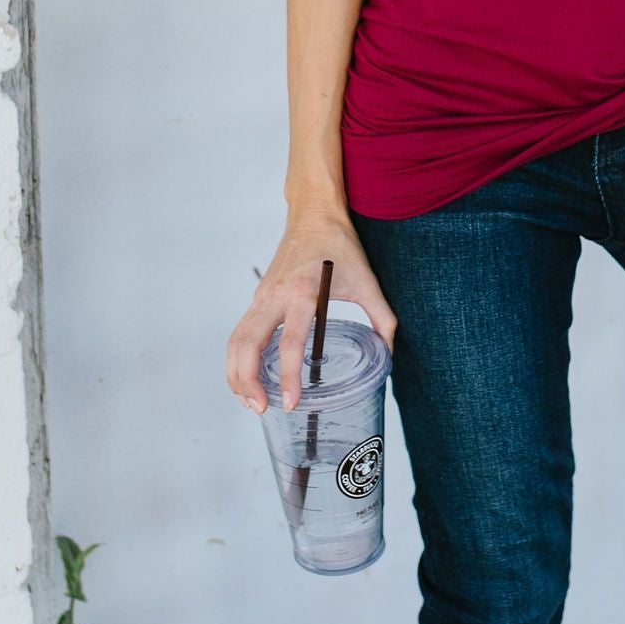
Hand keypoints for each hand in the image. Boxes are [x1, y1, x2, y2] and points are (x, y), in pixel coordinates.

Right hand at [226, 214, 397, 414]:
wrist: (314, 214)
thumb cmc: (340, 245)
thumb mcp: (368, 283)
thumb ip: (383, 320)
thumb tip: (388, 355)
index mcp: (303, 293)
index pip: (289, 343)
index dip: (288, 377)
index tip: (291, 402)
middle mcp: (275, 296)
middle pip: (247, 345)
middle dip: (248, 381)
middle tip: (262, 409)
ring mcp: (261, 296)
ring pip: (236, 340)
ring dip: (236, 373)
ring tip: (250, 401)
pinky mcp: (258, 297)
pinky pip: (239, 332)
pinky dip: (238, 358)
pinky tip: (248, 378)